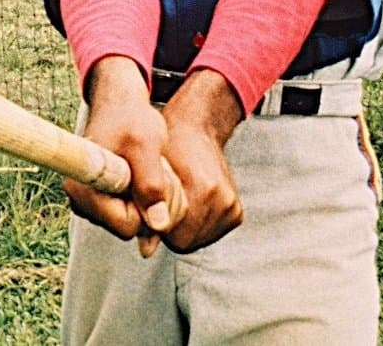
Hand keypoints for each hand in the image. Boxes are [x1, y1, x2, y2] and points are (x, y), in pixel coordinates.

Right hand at [62, 56, 177, 254]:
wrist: (120, 105)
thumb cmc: (131, 119)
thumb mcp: (147, 145)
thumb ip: (152, 184)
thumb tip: (159, 224)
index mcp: (84, 189)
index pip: (127, 226)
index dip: (147, 206)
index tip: (154, 176)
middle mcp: (80, 201)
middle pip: (131, 229)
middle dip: (150, 204)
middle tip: (154, 169)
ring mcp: (88, 204)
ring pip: (133, 224)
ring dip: (148, 200)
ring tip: (147, 168)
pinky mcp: (99, 203)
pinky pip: (130, 216)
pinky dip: (142, 199)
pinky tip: (140, 175)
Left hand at [155, 69, 244, 253]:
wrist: (197, 129)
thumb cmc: (167, 149)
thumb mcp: (150, 173)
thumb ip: (147, 211)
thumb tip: (146, 252)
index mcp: (201, 188)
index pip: (175, 237)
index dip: (158, 226)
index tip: (152, 208)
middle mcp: (221, 199)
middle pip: (187, 242)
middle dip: (171, 229)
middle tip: (163, 205)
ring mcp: (231, 206)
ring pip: (198, 240)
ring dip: (185, 228)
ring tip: (179, 202)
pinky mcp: (237, 212)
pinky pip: (211, 233)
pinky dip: (199, 225)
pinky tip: (192, 204)